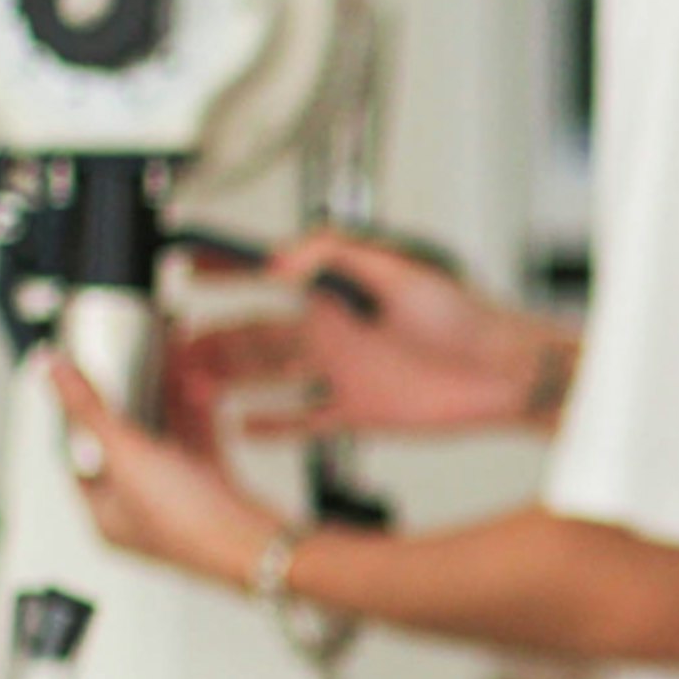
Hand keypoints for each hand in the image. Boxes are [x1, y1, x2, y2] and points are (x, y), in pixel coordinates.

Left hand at [48, 358, 283, 588]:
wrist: (258, 543)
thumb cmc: (191, 525)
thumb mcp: (126, 455)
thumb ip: (89, 409)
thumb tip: (53, 372)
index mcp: (105, 516)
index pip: (77, 460)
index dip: (78, 419)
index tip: (81, 384)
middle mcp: (139, 510)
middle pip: (122, 448)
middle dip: (128, 406)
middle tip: (127, 372)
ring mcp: (178, 501)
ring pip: (164, 444)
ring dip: (165, 408)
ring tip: (164, 373)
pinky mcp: (213, 491)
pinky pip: (198, 446)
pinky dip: (196, 419)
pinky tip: (199, 392)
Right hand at [168, 230, 570, 440]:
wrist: (508, 373)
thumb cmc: (469, 317)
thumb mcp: (403, 271)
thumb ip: (341, 254)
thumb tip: (283, 256)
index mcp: (338, 293)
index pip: (266, 277)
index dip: (223, 273)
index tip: (182, 270)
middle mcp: (334, 331)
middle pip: (255, 334)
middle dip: (210, 340)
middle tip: (170, 351)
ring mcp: (343, 371)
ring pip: (269, 376)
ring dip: (228, 381)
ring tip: (188, 389)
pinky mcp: (359, 410)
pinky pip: (304, 418)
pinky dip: (273, 422)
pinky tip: (241, 425)